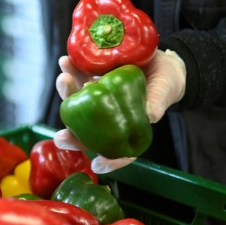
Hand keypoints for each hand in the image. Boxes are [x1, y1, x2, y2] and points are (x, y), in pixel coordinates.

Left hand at [54, 49, 185, 173]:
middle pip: (86, 132)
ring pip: (77, 102)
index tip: (96, 165)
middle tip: (60, 138)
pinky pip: (78, 77)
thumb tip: (151, 115)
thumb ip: (157, 102)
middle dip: (71, 136)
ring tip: (63, 79)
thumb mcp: (164, 91)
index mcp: (125, 128)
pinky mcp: (92, 79)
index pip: (117, 151)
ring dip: (66, 92)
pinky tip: (65, 61)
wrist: (159, 59)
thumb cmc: (164, 82)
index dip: (109, 161)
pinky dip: (70, 69)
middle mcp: (106, 117)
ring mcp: (96, 99)